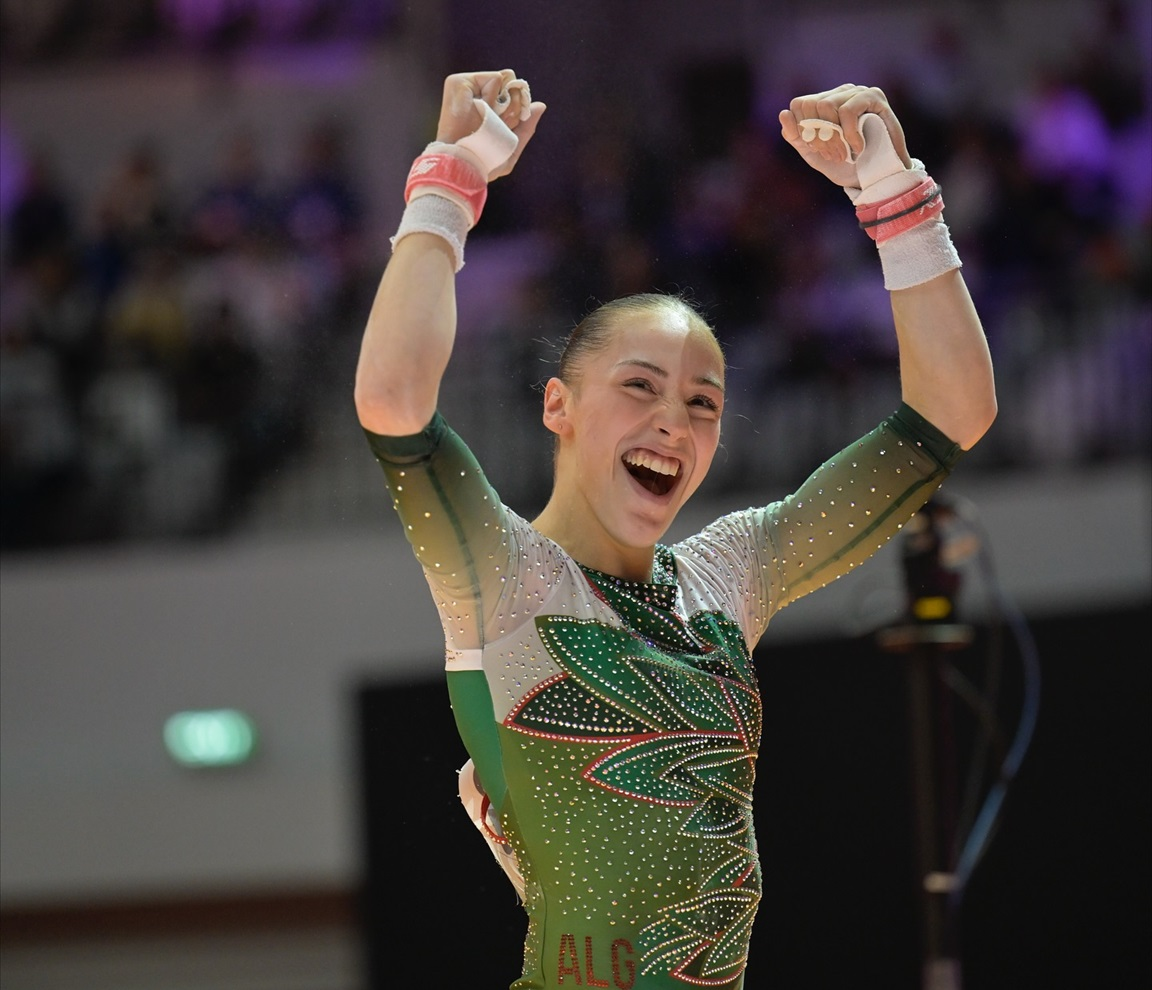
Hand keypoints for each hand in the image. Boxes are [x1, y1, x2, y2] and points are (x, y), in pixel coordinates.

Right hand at [436, 69, 546, 179]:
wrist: (466, 164)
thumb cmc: (484, 163)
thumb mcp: (511, 148)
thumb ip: (526, 128)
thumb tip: (540, 106)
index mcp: (486, 111)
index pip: (513, 96)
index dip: (519, 109)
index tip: (511, 126)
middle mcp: (477, 97)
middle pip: (512, 86)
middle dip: (516, 107)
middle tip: (502, 125)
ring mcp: (467, 89)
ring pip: (506, 79)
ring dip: (508, 103)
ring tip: (492, 120)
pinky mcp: (458, 82)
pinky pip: (495, 78)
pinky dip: (496, 96)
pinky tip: (483, 110)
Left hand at [779, 84, 909, 187]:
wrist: (873, 176)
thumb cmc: (843, 164)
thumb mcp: (813, 153)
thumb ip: (796, 136)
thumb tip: (783, 114)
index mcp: (823, 102)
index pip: (799, 104)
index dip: (802, 130)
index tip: (817, 150)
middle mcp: (839, 92)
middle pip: (810, 104)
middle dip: (818, 136)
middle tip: (833, 155)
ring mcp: (856, 92)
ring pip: (826, 105)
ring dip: (833, 136)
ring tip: (845, 153)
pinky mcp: (874, 96)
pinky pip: (848, 110)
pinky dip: (849, 134)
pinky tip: (857, 147)